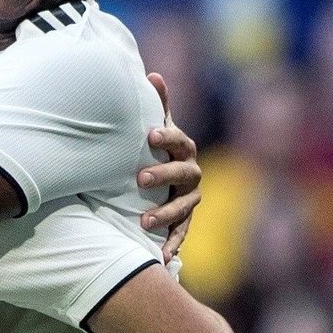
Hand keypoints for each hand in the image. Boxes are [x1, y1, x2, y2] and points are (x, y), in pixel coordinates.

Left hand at [136, 72, 201, 258]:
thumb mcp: (156, 129)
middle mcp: (191, 174)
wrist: (163, 180)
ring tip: (143, 221)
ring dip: (165, 214)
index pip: (180, 141)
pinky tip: (162, 258)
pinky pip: (181, 235)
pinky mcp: (184, 222)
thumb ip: (157, 105)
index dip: (168, 137)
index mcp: (183, 149)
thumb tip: (152, 74)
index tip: (150, 136)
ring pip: (183, 207)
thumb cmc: (156, 151)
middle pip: (184, 173)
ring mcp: (189, 199)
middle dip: (164, 175)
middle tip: (140, 178)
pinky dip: (172, 246)